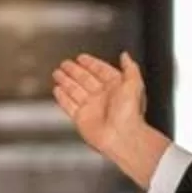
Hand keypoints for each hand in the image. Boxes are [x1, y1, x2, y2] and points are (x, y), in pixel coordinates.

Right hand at [51, 51, 170, 192]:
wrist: (123, 136)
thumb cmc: (131, 113)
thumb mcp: (134, 84)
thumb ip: (130, 68)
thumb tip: (126, 56)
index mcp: (115, 87)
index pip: (100, 71)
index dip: (91, 63)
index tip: (82, 58)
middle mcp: (102, 97)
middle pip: (84, 79)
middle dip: (74, 70)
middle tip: (65, 64)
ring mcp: (91, 108)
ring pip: (74, 90)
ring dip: (66, 81)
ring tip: (57, 73)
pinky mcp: (81, 119)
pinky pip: (69, 105)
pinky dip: (62, 98)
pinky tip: (57, 90)